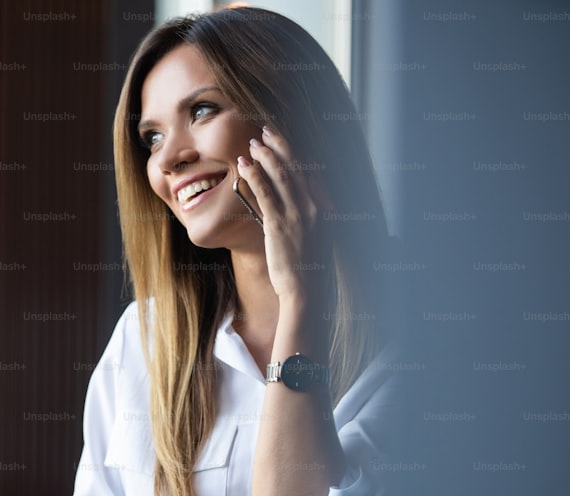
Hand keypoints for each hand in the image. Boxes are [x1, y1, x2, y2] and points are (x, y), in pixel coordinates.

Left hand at [237, 126, 331, 301]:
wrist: (307, 290)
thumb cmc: (307, 269)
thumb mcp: (315, 238)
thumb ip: (306, 216)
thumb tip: (295, 203)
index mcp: (324, 207)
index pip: (309, 171)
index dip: (294, 152)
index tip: (281, 140)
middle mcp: (314, 206)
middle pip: (297, 166)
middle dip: (280, 144)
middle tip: (265, 130)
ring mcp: (298, 215)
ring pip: (281, 175)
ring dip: (265, 154)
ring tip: (252, 142)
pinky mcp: (280, 224)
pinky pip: (266, 193)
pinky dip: (255, 175)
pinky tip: (244, 164)